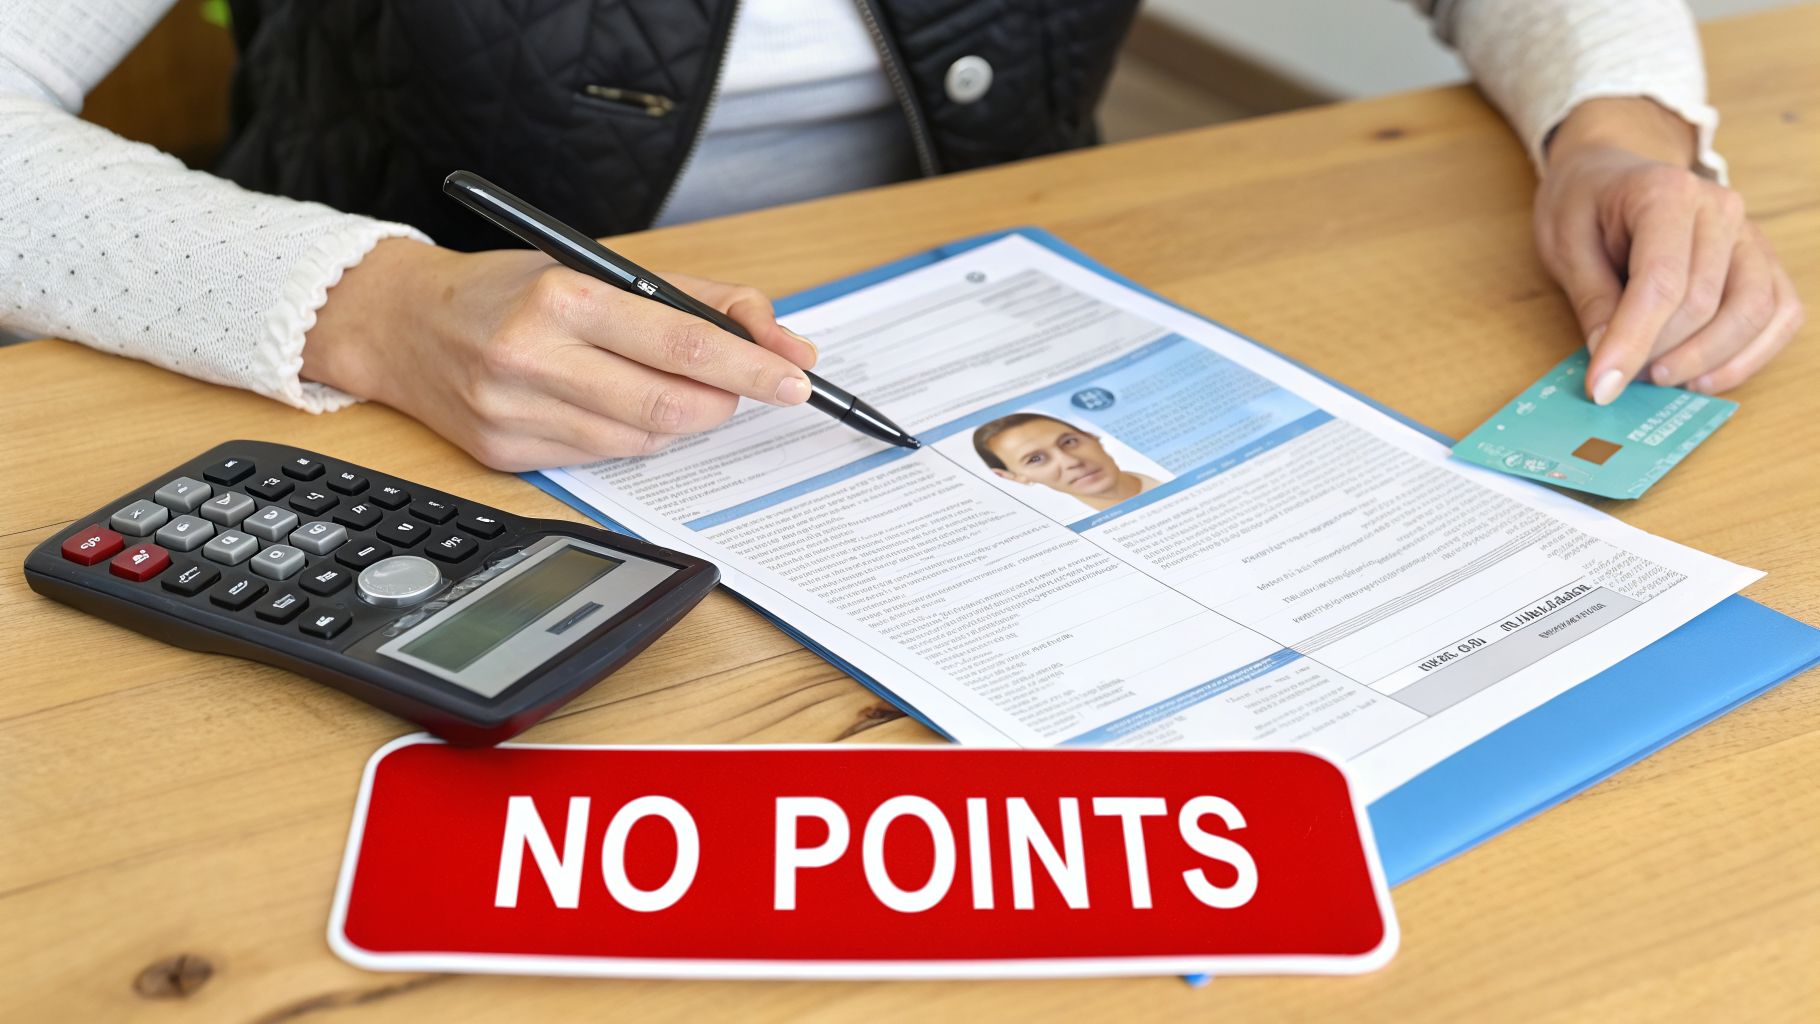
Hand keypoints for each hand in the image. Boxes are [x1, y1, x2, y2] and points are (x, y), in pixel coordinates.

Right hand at [302, 239, 816, 469]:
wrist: (403, 325)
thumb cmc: (513, 289)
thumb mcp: (601, 267)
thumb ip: (702, 299)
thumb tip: (784, 342)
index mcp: (561, 296)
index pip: (683, 344)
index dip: (751, 366)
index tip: (795, 377)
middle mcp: (532, 357)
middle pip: (669, 404)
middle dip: (724, 401)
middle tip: (744, 387)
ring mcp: (515, 413)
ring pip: (642, 440)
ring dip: (681, 420)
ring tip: (678, 391)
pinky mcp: (506, 454)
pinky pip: (603, 459)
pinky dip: (633, 437)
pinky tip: (620, 407)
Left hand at [1533, 97, 1802, 402]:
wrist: (1612, 174)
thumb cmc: (1586, 207)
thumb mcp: (1564, 245)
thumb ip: (1591, 300)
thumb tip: (1611, 358)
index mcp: (1665, 194)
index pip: (1660, 281)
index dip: (1632, 341)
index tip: (1602, 387)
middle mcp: (1722, 209)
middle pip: (1703, 303)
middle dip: (1659, 354)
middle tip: (1619, 379)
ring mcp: (1750, 235)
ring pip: (1752, 313)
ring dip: (1705, 361)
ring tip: (1658, 380)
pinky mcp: (1764, 262)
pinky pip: (1779, 315)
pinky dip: (1747, 356)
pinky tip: (1703, 378)